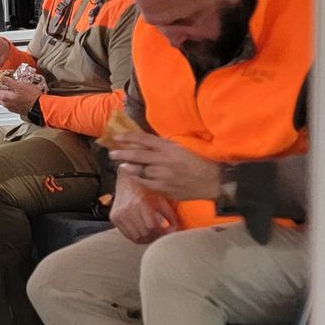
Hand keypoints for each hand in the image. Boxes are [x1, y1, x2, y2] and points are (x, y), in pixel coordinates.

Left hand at [0, 74, 39, 116]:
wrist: (39, 107)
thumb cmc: (31, 96)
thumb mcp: (20, 85)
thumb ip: (9, 81)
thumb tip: (1, 78)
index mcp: (5, 97)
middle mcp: (6, 103)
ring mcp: (10, 107)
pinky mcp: (15, 109)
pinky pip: (4, 104)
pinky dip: (0, 100)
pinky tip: (3, 98)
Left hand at [105, 130, 221, 201]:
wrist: (211, 181)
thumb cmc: (198, 163)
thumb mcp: (181, 148)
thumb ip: (164, 147)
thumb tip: (147, 145)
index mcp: (169, 147)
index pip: (144, 139)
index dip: (128, 137)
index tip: (117, 137)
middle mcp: (163, 159)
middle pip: (137, 155)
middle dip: (122, 153)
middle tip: (112, 153)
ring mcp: (162, 175)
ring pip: (139, 170)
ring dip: (128, 167)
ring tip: (121, 165)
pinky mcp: (163, 188)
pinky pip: (145, 183)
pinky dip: (137, 180)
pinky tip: (133, 177)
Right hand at [109, 179, 174, 244]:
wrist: (127, 181)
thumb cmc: (146, 189)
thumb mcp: (160, 199)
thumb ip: (169, 214)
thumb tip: (176, 229)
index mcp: (140, 202)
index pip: (152, 226)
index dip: (162, 232)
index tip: (169, 231)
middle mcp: (128, 209)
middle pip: (144, 233)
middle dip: (156, 236)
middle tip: (163, 234)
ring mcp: (119, 214)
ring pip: (136, 236)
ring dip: (147, 239)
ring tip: (154, 234)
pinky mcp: (114, 218)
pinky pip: (127, 235)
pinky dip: (137, 237)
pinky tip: (144, 233)